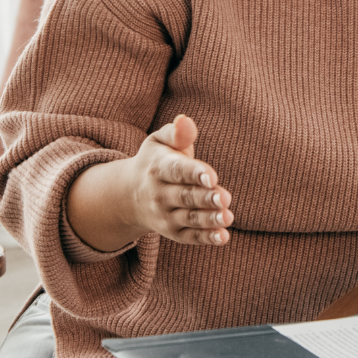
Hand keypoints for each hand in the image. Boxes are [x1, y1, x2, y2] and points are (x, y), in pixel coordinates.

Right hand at [65, 114, 235, 252]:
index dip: (194, 173)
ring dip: (208, 219)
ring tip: (227, 216)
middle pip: (185, 196)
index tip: (211, 176)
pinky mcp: (174, 232)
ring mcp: (165, 216)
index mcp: (158, 168)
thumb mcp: (159, 142)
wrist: (130, 195)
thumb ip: (176, 132)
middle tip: (225, 198)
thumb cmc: (156, 161)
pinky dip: (206, 238)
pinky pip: (190, 237)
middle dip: (205, 198)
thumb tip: (185, 120)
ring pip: (189, 218)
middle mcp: (159, 194)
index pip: (176, 170)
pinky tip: (223, 236)